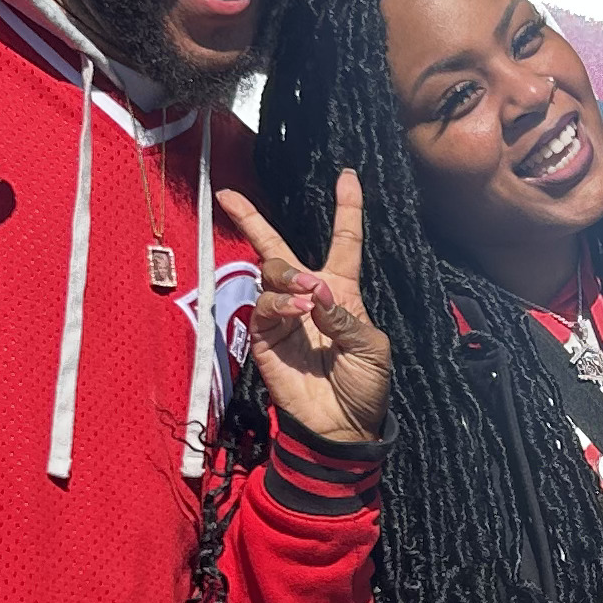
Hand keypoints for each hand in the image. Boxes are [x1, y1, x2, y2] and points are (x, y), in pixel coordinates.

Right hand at [219, 173, 393, 445]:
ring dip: (287, 276)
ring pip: (270, 272)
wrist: (341, 427)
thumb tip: (315, 291)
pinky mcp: (264, 337)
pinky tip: (299, 312)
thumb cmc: (363, 386)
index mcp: (341, 292)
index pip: (344, 241)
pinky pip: (264, 306)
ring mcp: (283, 315)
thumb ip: (345, 317)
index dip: (347, 208)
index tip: (347, 176)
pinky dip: (280, 303)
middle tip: (232, 199)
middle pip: (278, 247)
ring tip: (307, 296)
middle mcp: (308, 296)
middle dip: (252, 218)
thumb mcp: (370, 348)